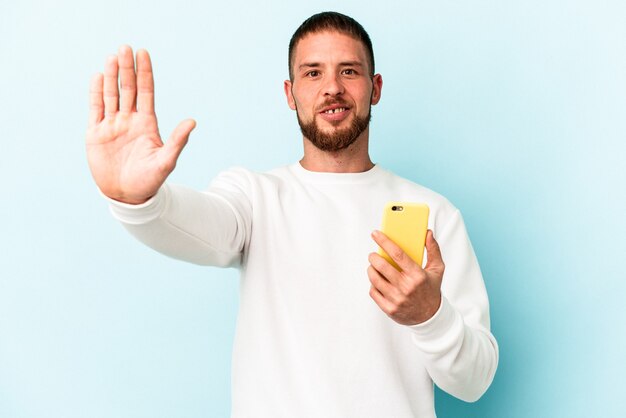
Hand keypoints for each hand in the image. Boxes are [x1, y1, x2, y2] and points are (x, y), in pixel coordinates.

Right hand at [86, 45, 195, 203]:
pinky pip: (96, 109)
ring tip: (112, 57)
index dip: (145, 73)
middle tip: (126, 48)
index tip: (144, 54)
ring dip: (111, 76)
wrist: (127, 196)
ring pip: (111, 95)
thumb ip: (177, 141)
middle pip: (128, 89)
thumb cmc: (150, 180)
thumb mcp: (166, 161)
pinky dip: (96, 94)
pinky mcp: (96, 134)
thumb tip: (193, 121)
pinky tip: (97, 77)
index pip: (146, 92)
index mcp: (147, 123)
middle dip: (127, 69)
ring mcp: (112, 125)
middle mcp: (129, 120)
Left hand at [368, 229, 444, 324]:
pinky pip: (373, 292)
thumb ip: (433, 249)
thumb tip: (428, 233)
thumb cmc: (431, 290)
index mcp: (418, 275)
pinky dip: (372, 284)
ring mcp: (396, 299)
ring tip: (373, 266)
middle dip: (373, 257)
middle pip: (382, 266)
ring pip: (374, 278)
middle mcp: (406, 287)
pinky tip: (376, 280)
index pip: (397, 254)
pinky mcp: (389, 308)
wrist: (430, 317)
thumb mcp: (437, 269)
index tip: (376, 234)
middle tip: (373, 254)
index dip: (384, 242)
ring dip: (371, 269)